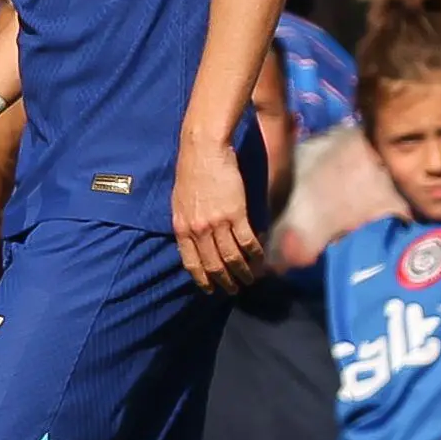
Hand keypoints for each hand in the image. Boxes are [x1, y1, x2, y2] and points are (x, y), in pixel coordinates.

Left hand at [172, 135, 265, 291]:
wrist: (203, 150)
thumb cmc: (191, 171)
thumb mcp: (180, 201)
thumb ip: (187, 222)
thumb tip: (195, 238)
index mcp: (181, 227)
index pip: (191, 262)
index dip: (202, 278)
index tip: (210, 289)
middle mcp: (198, 230)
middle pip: (213, 264)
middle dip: (224, 281)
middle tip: (234, 289)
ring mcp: (217, 223)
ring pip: (231, 256)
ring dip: (243, 271)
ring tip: (250, 279)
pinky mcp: (236, 213)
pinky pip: (247, 241)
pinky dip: (255, 252)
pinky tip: (260, 258)